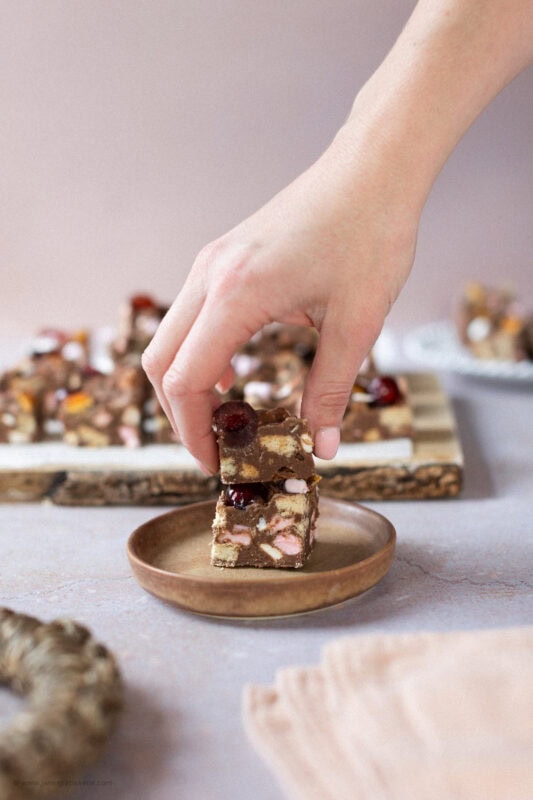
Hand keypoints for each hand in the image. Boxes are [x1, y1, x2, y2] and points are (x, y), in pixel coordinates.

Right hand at [142, 130, 418, 473]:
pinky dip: (199, 354)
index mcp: (236, 294)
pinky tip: (233, 373)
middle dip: (180, 415)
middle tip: (217, 448)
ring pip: (170, 338)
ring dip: (187, 384)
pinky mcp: (223, 258)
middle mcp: (209, 276)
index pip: (185, 379)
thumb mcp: (357, 323)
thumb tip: (323, 445)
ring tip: (225, 418)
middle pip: (160, 361)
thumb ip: (332, 389)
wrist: (373, 168)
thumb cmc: (370, 234)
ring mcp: (211, 263)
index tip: (216, 462)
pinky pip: (191, 317)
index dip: (192, 431)